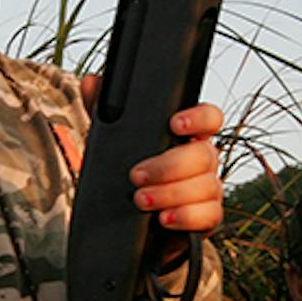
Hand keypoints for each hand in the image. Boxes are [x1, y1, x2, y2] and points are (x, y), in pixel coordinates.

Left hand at [77, 77, 224, 237]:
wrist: (126, 217)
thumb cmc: (129, 171)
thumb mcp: (112, 141)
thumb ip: (102, 110)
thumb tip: (92, 82)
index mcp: (188, 136)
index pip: (209, 117)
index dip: (199, 118)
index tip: (175, 124)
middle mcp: (203, 159)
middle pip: (205, 155)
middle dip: (169, 167)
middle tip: (137, 176)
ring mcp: (208, 188)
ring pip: (206, 186)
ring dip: (171, 194)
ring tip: (141, 200)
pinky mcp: (206, 217)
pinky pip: (209, 215)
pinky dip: (186, 216)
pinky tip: (163, 218)